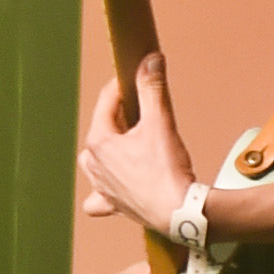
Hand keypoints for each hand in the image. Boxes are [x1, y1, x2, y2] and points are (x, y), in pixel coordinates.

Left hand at [75, 57, 198, 233]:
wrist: (179, 212)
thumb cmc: (167, 171)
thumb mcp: (160, 122)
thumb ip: (152, 88)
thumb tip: (150, 60)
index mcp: (99, 143)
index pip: (106, 103)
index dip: (121, 86)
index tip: (136, 76)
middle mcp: (95, 166)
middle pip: (100, 131)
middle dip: (117, 118)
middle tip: (139, 111)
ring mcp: (103, 188)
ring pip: (94, 163)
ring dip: (106, 151)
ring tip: (128, 144)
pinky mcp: (115, 206)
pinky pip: (98, 199)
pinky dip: (103, 192)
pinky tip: (114, 187)